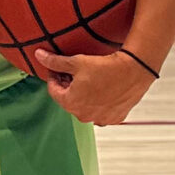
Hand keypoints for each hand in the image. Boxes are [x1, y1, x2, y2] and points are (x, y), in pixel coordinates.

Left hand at [30, 48, 154, 125]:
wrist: (135, 70)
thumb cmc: (106, 66)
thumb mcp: (76, 61)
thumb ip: (55, 62)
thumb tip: (38, 55)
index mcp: (71, 103)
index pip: (54, 91)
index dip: (54, 77)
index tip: (58, 68)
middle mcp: (84, 116)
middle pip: (69, 99)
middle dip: (68, 86)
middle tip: (73, 72)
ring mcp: (100, 119)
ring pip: (85, 106)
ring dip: (83, 95)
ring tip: (89, 80)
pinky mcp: (115, 118)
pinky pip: (101, 112)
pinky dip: (99, 102)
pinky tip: (103, 89)